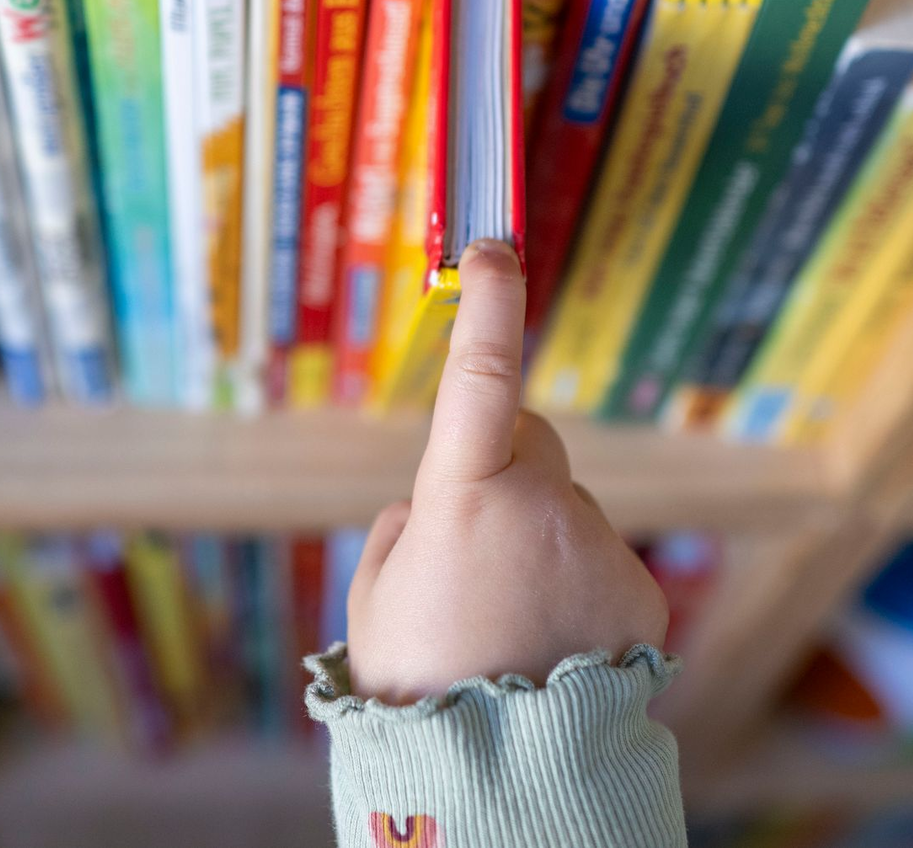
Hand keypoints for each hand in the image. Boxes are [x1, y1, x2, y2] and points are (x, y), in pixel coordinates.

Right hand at [347, 239, 668, 702]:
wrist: (501, 773)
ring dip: (532, 531)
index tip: (495, 244)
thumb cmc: (418, 677)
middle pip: (525, 439)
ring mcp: (598, 544)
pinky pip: (594, 549)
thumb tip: (440, 504)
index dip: (492, 304)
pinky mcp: (638, 584)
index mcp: (462, 495)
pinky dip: (570, 572)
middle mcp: (542, 504)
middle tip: (465, 545)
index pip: (480, 376)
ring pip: (559, 500)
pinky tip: (548, 630)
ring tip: (504, 609)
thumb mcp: (380, 587)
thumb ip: (410, 522)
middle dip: (497, 465)